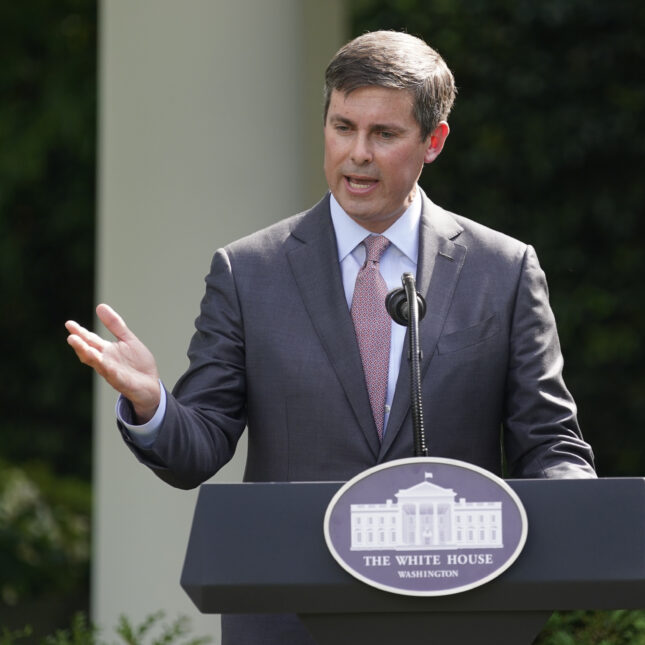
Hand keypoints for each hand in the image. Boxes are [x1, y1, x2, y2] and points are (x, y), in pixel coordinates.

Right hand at [65, 304, 160, 422]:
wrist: (150, 385)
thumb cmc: (137, 363)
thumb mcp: (128, 339)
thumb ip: (115, 325)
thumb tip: (100, 306)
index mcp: (106, 350)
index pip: (90, 340)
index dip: (80, 332)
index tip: (69, 324)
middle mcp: (106, 361)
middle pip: (90, 352)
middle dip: (80, 345)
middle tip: (71, 336)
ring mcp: (112, 372)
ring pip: (98, 364)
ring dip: (90, 356)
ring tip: (82, 348)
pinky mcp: (122, 382)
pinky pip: (114, 376)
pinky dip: (108, 370)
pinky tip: (104, 364)